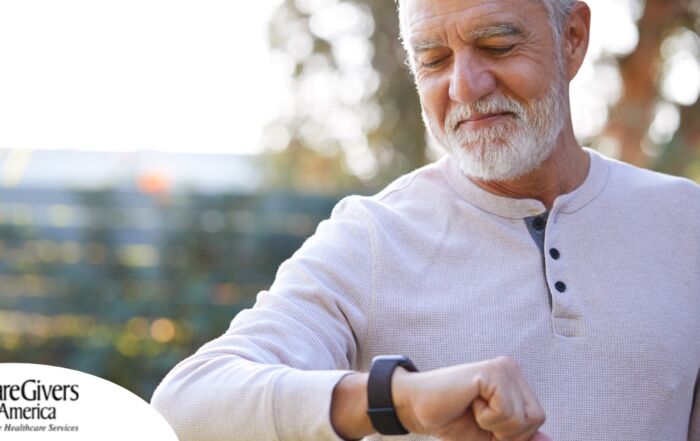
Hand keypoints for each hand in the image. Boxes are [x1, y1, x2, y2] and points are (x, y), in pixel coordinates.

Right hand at [392, 356, 545, 440]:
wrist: (418, 408)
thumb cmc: (454, 422)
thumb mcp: (493, 437)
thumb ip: (520, 438)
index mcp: (515, 382)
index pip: (537, 419)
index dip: (512, 434)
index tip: (485, 423)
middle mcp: (511, 369)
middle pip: (536, 419)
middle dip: (507, 433)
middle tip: (479, 417)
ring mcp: (503, 368)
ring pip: (522, 418)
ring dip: (495, 426)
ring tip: (473, 408)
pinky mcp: (491, 372)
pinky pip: (505, 412)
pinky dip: (486, 418)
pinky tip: (470, 402)